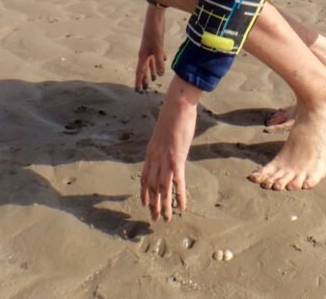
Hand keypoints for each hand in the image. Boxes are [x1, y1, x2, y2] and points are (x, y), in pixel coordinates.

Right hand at [135, 5, 166, 91]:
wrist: (155, 18)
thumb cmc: (154, 33)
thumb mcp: (157, 48)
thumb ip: (159, 62)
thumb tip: (160, 76)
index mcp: (143, 55)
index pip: (140, 71)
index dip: (139, 81)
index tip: (138, 90)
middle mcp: (145, 53)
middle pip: (144, 68)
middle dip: (145, 78)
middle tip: (146, 88)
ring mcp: (150, 48)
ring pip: (150, 62)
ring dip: (152, 70)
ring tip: (154, 78)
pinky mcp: (156, 43)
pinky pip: (157, 54)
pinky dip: (159, 60)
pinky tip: (164, 61)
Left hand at [141, 75, 200, 220]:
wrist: (176, 105)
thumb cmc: (173, 114)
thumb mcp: (164, 130)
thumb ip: (164, 140)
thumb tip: (169, 142)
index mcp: (151, 151)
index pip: (145, 176)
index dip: (144, 191)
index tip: (145, 203)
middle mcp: (155, 158)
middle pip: (151, 186)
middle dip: (152, 203)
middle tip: (153, 217)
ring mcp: (165, 160)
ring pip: (162, 188)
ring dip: (163, 205)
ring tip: (164, 218)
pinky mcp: (177, 160)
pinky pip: (177, 183)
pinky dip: (179, 197)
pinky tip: (181, 207)